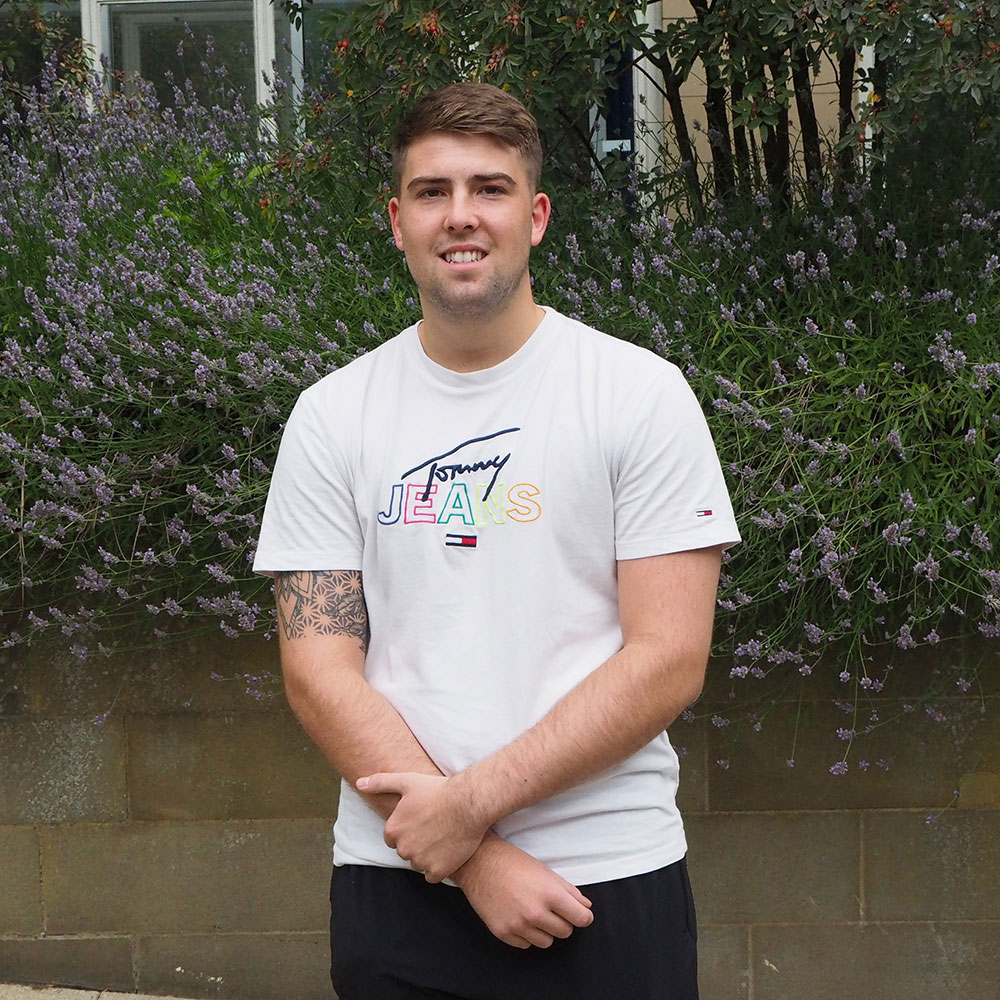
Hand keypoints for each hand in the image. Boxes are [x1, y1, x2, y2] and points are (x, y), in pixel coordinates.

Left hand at [356, 771, 486, 881]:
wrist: (468, 803)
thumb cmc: (438, 790)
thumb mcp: (407, 781)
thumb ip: (380, 782)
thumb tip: (359, 783)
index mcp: (393, 830)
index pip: (392, 838)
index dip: (407, 829)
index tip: (420, 819)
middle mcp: (403, 848)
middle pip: (406, 851)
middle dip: (416, 842)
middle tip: (433, 826)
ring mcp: (420, 861)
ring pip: (419, 863)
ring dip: (428, 855)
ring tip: (443, 836)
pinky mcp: (438, 870)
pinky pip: (432, 875)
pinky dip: (439, 867)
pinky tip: (448, 850)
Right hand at [452, 837, 593, 948]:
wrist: (479, 863)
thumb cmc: (512, 863)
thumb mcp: (545, 871)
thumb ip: (569, 891)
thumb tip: (586, 907)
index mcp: (549, 894)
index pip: (581, 919)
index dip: (584, 916)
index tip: (580, 914)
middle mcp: (535, 913)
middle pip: (565, 932)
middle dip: (563, 921)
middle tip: (552, 908)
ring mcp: (518, 925)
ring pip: (546, 942)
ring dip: (545, 930)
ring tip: (534, 912)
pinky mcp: (503, 933)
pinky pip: (526, 944)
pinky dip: (527, 934)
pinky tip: (519, 916)